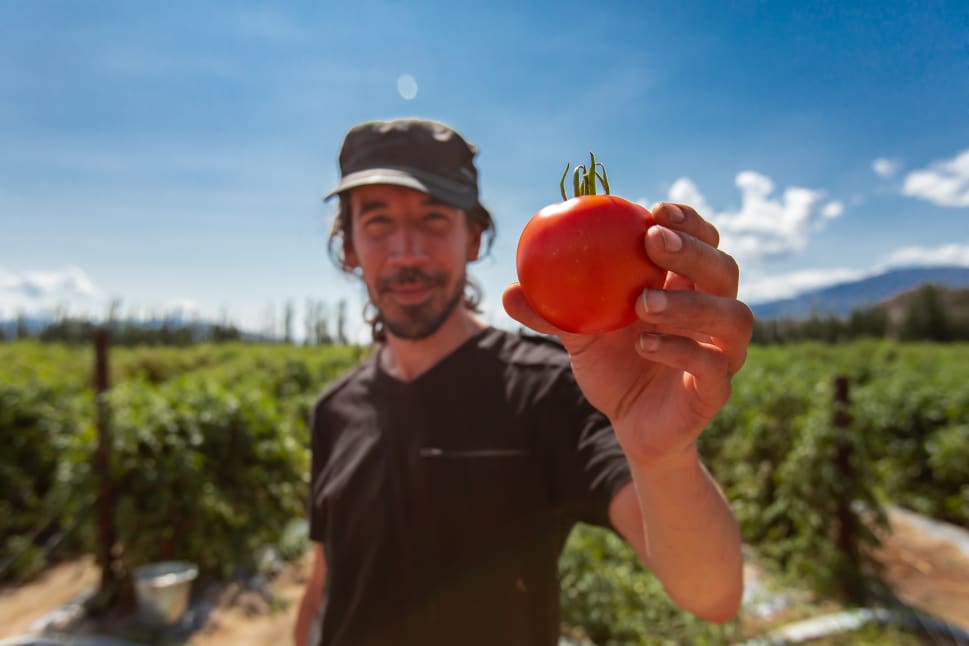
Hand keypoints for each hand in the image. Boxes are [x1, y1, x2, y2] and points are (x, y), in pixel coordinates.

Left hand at [502, 202, 752, 466]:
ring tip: (644, 303)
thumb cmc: (612, 367)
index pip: (703, 242)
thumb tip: (508, 290)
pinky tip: (644, 344)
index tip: (655, 211)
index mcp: (687, 288)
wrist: (630, 425)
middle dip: (693, 251)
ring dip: (691, 304)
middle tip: (654, 242)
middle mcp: (713, 314)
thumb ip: (551, 312)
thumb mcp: (578, 336)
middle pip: (724, 269)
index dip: (688, 222)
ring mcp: (721, 352)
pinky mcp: (717, 390)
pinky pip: (711, 365)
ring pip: (732, 317)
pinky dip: (680, 350)